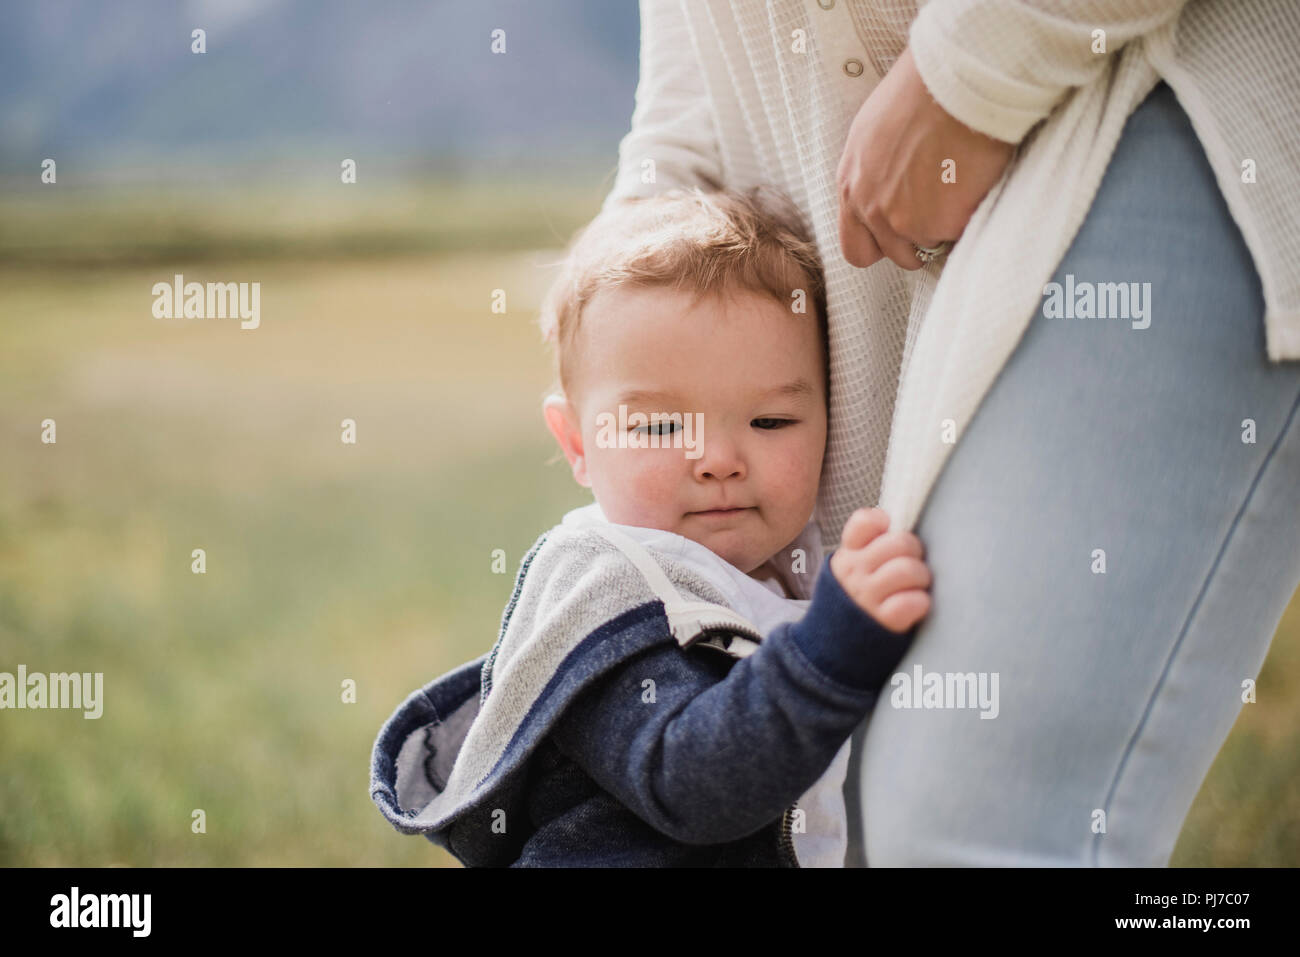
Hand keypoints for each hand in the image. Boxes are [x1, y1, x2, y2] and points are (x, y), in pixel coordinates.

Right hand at [830, 507, 931, 633]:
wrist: (838, 646)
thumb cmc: (859, 598)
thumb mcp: (854, 569)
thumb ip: (871, 546)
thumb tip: (899, 521)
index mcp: (848, 554)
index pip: (864, 522)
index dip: (883, 522)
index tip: (888, 534)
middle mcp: (855, 572)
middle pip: (900, 542)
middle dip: (915, 552)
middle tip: (914, 563)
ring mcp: (867, 597)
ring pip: (907, 569)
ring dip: (922, 577)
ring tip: (919, 585)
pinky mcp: (884, 621)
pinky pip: (912, 601)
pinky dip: (921, 602)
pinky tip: (917, 605)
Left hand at [836, 45, 1014, 270]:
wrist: (955, 81)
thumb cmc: (917, 91)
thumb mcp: (871, 132)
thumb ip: (871, 173)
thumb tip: (886, 185)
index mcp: (851, 187)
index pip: (856, 248)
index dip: (881, 244)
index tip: (902, 230)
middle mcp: (873, 210)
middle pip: (897, 255)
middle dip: (918, 242)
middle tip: (940, 210)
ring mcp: (908, 222)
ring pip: (931, 245)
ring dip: (946, 225)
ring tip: (961, 184)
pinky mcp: (945, 224)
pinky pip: (962, 233)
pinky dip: (971, 214)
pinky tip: (976, 180)